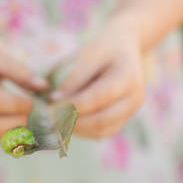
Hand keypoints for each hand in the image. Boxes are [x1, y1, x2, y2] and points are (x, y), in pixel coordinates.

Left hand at [53, 15, 145, 138]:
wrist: (123, 49)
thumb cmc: (102, 49)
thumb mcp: (88, 54)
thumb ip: (74, 78)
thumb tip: (55, 101)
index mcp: (128, 75)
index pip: (99, 96)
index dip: (73, 104)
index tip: (50, 104)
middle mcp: (134, 97)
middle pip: (101, 119)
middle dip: (72, 120)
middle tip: (48, 118)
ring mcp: (131, 111)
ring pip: (101, 131)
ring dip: (76, 129)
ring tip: (55, 120)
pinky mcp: (123, 120)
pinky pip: (102, 133)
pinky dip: (83, 131)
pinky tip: (67, 123)